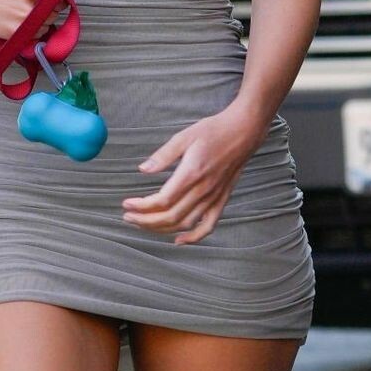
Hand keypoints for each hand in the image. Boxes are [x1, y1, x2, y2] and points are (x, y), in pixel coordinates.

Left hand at [122, 104, 262, 242]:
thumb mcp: (184, 137)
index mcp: (191, 174)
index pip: (162, 201)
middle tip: (128, 217)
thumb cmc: (214, 131)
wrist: (244, 131)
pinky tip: (178, 240)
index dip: (142, 207)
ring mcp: (214, 197)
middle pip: (170, 217)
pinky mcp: (222, 200)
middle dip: (145, 221)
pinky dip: (194, 237)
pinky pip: (208, 225)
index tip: (127, 204)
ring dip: (161, 229)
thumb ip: (163, 155)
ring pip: (185, 224)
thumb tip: (143, 169)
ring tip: (144, 224)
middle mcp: (203, 190)